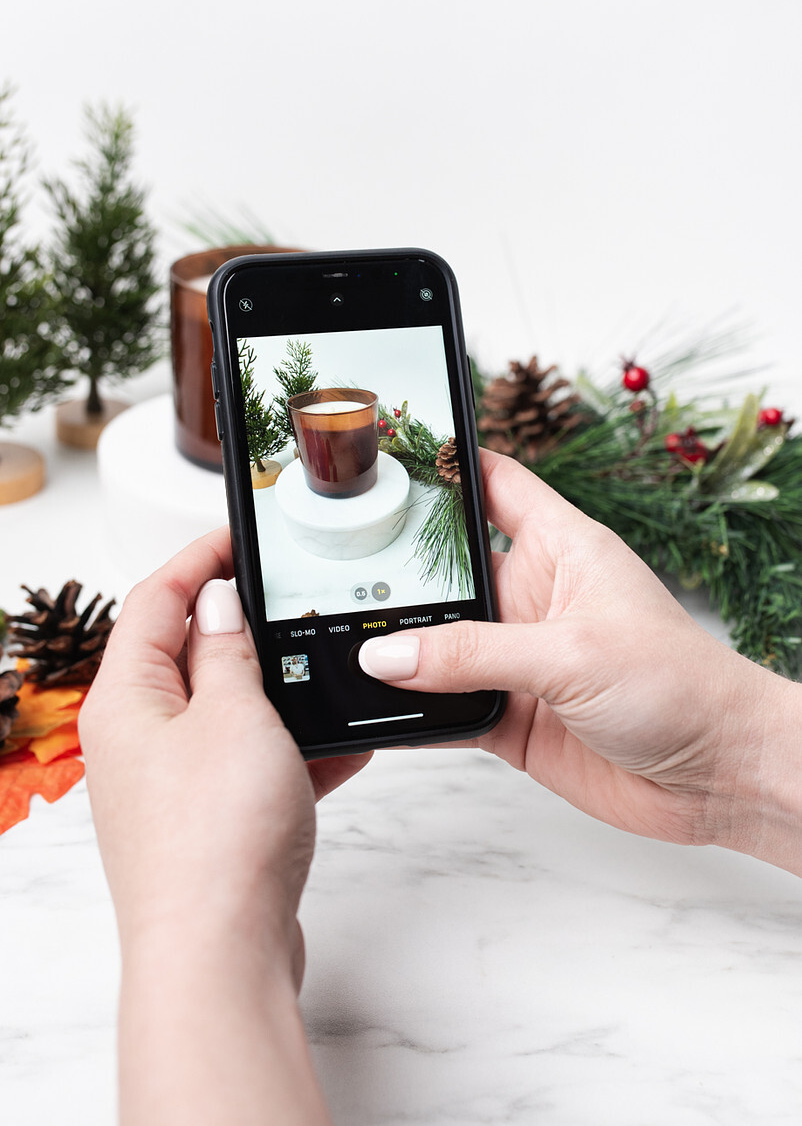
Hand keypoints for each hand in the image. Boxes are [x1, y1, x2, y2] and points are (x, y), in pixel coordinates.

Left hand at [79, 528, 367, 1125]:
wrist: (220, 956)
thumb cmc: (215, 840)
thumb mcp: (235, 715)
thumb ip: (227, 649)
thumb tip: (216, 600)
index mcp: (126, 700)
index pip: (155, 600)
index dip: (198, 559)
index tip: (240, 535)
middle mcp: (138, 740)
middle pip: (186, 654)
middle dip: (242, 626)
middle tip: (290, 598)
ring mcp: (171, 785)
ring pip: (227, 713)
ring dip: (276, 692)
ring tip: (326, 672)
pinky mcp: (207, 823)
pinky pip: (251, 766)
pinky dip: (292, 752)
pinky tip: (345, 748)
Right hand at [359, 450, 801, 871]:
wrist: (719, 775)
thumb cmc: (681, 686)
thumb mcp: (571, 655)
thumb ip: (473, 654)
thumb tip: (388, 655)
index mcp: (561, 549)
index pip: (494, 485)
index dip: (447, 466)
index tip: (386, 458)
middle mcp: (534, 598)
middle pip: (450, 570)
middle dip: (399, 570)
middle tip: (334, 566)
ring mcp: (520, 660)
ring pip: (439, 646)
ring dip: (400, 650)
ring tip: (337, 641)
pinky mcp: (514, 717)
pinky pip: (447, 709)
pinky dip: (414, 714)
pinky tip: (376, 711)